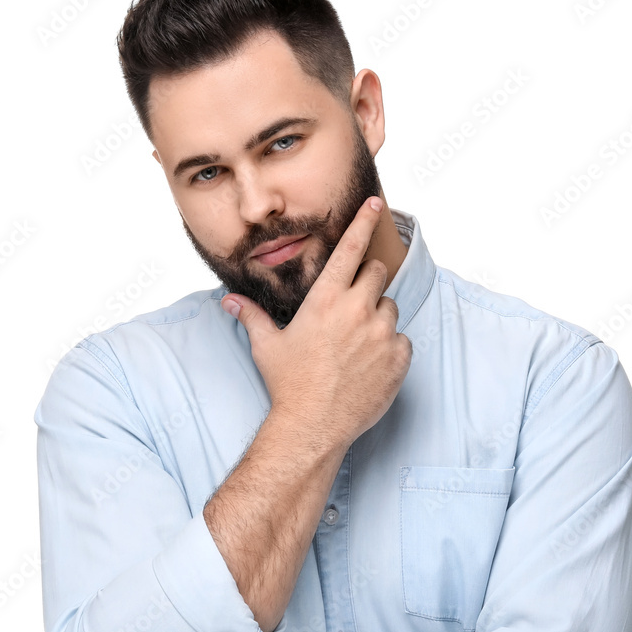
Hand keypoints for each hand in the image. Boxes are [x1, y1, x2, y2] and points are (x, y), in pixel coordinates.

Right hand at [221, 196, 411, 449]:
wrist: (313, 427)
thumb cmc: (288, 384)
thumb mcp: (267, 346)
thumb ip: (251, 317)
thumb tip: (229, 301)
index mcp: (326, 300)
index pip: (351, 248)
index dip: (364, 222)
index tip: (375, 204)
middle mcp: (358, 310)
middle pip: (378, 274)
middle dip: (367, 283)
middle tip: (352, 306)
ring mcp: (382, 334)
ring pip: (390, 308)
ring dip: (378, 318)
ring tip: (355, 345)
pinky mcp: (399, 358)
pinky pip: (403, 340)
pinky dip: (390, 348)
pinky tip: (368, 365)